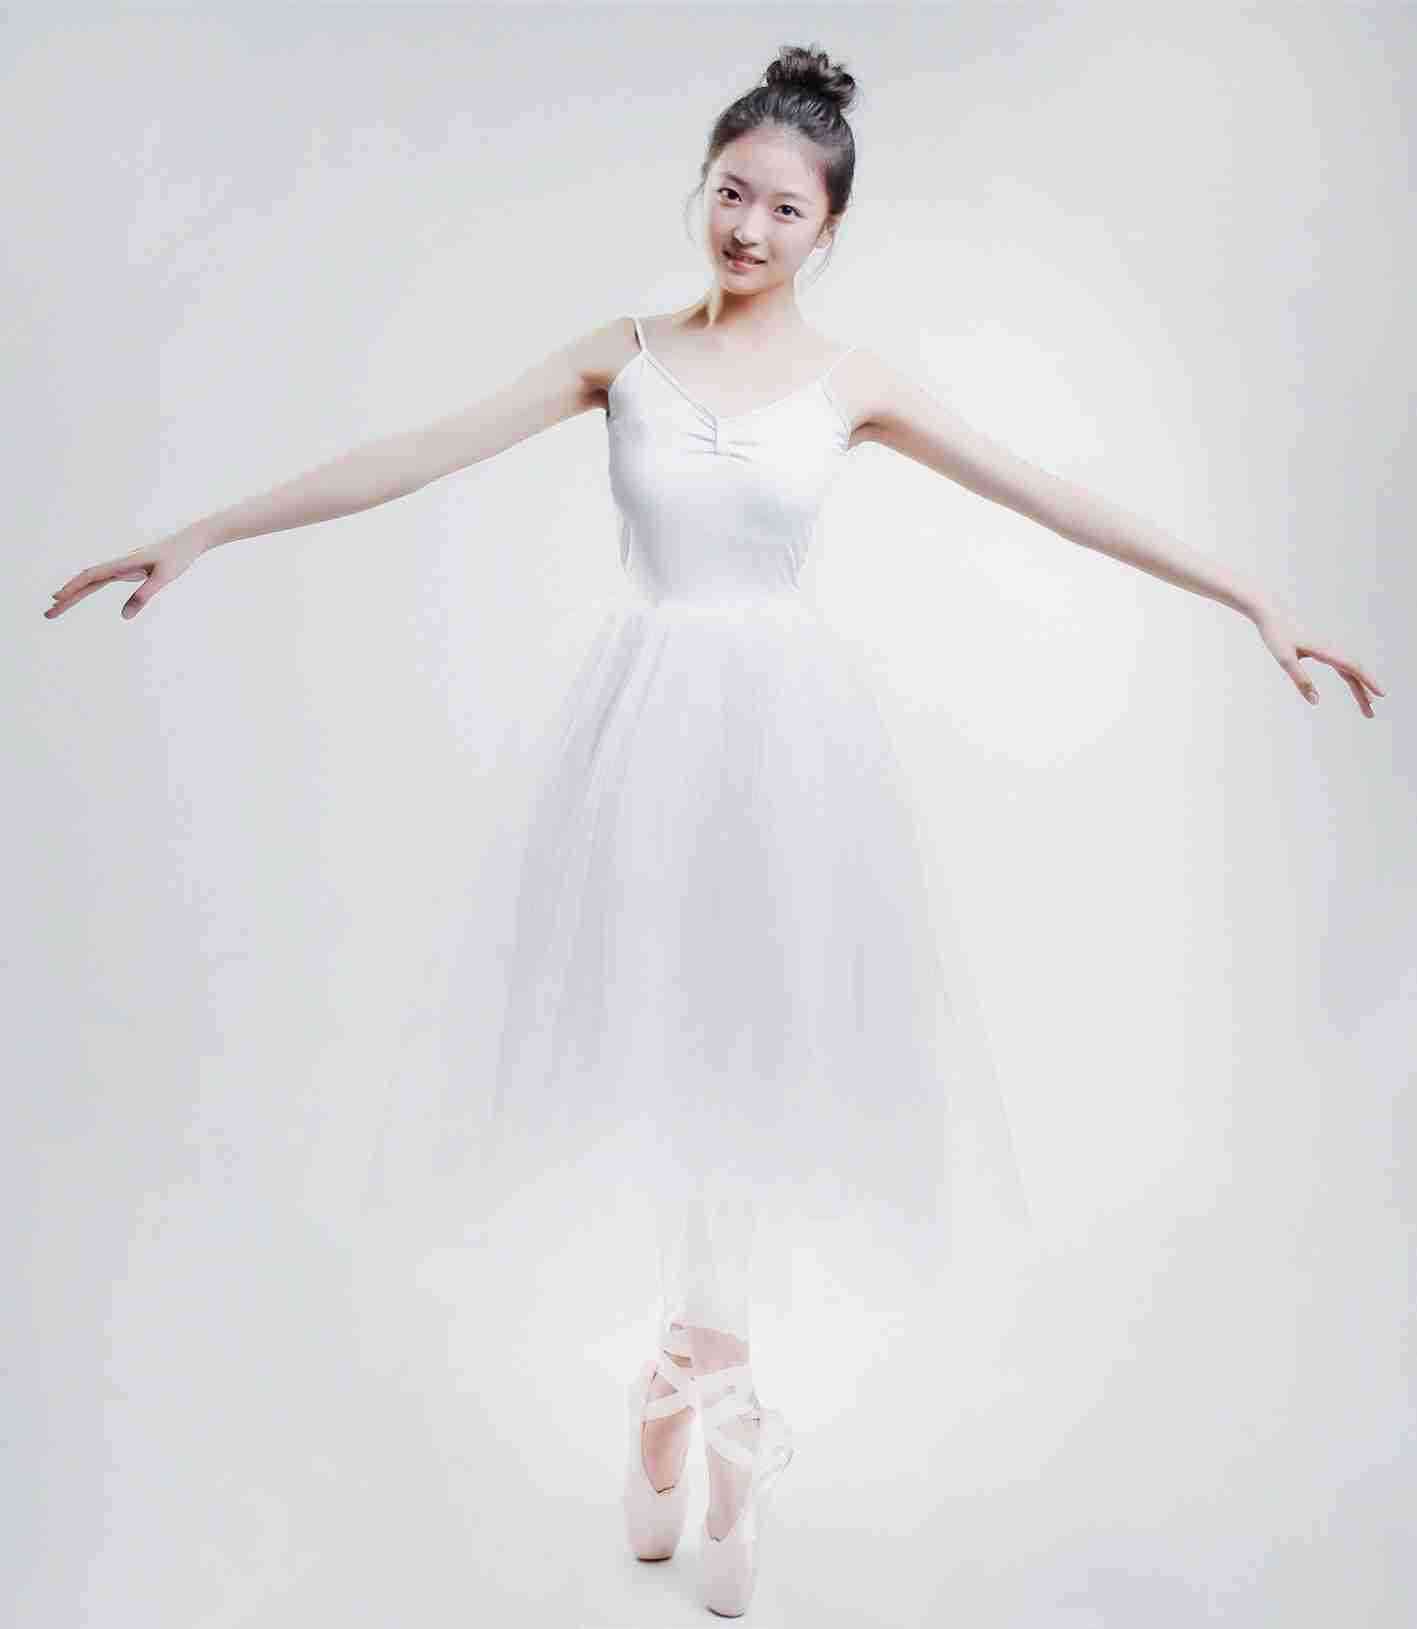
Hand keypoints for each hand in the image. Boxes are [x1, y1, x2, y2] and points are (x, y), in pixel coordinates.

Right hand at [44, 524, 212, 621]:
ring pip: (92, 581)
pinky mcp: (129, 569)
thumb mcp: (164, 577)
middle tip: (49, 613)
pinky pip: (103, 580)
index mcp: (125, 563)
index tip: (57, 599)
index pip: (92, 576)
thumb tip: (124, 616)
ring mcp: (123, 567)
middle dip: (67, 597)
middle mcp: (120, 564)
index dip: (73, 588)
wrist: (190, 540)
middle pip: (86, 581)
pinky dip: (88, 587)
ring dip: (74, 593)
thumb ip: (144, 595)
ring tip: (58, 605)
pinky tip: (80, 594)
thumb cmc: (179, 557)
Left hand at [1253, 604, 1385, 716]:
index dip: (1367, 681)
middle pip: (1355, 672)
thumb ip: (1301, 680)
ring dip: (1359, 687)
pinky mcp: (1324, 649)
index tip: (1381, 694)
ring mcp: (1329, 648)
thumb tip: (1315, 702)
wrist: (1271, 615)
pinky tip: (1355, 686)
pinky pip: (1343, 666)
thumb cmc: (1277, 635)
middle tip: (1370, 715)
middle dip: (1365, 693)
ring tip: (1366, 707)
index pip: (1352, 667)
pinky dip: (1351, 678)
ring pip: (1350, 669)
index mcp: (1325, 649)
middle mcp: (1331, 648)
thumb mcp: (1285, 659)